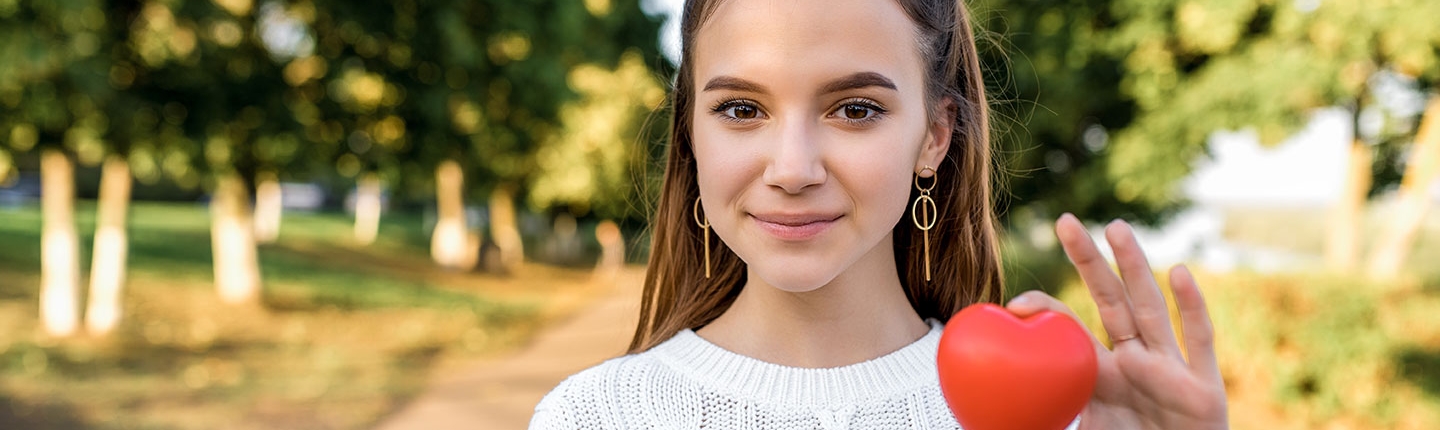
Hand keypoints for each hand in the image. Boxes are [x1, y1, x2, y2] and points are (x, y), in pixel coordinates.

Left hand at [1005, 214, 1227, 429]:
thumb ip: (1041, 423)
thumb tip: (982, 427)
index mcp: (1101, 376)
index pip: (1071, 331)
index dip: (1048, 311)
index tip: (1015, 303)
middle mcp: (1136, 363)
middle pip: (1110, 301)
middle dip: (1089, 261)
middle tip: (1064, 221)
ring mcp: (1170, 370)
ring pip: (1151, 308)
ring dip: (1134, 267)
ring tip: (1115, 227)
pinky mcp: (1203, 387)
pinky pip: (1197, 341)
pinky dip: (1191, 307)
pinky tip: (1180, 272)